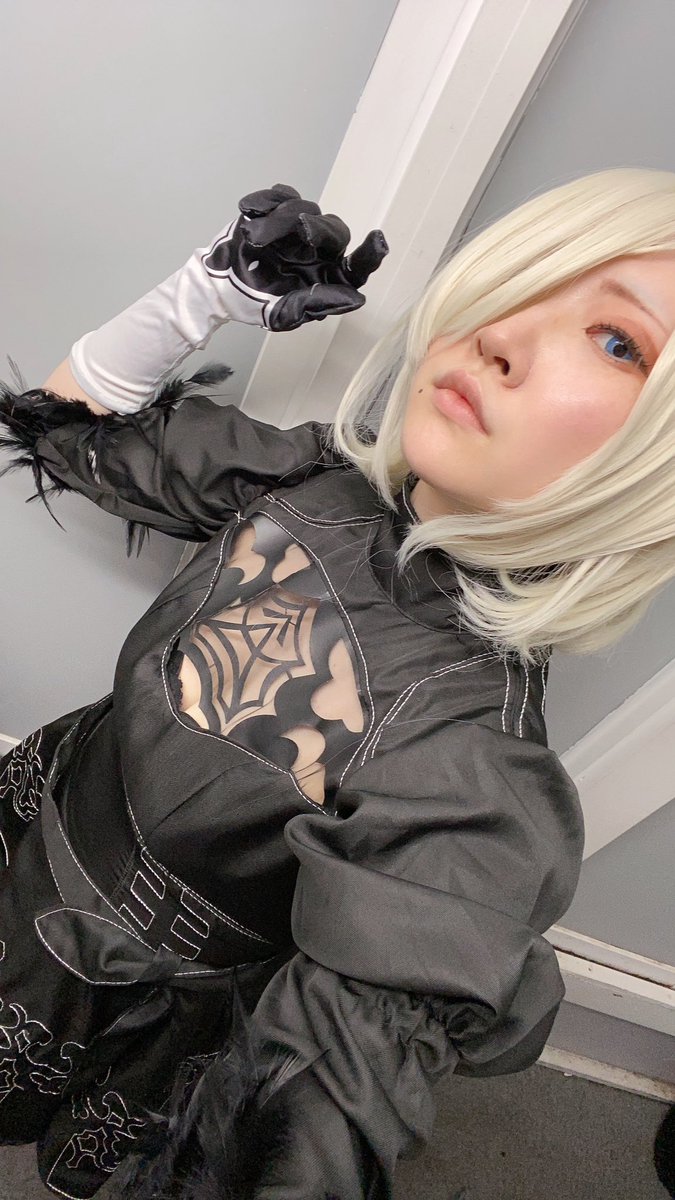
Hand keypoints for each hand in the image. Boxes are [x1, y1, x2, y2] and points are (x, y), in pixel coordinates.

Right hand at [201, 184, 388, 330]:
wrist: (215, 286)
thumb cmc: (251, 303)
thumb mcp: (281, 314)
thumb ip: (316, 305)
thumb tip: (355, 298)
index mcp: (326, 278)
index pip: (358, 267)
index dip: (371, 254)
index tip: (379, 241)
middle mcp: (318, 251)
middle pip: (335, 230)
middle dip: (319, 228)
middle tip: (302, 229)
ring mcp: (297, 228)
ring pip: (304, 208)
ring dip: (278, 222)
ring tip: (252, 239)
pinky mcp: (275, 208)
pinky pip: (280, 194)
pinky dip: (265, 200)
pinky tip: (248, 212)